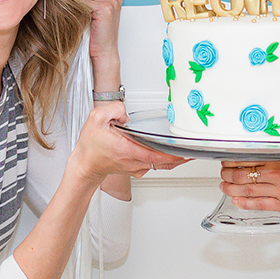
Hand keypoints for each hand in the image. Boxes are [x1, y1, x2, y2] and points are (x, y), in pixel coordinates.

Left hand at [70, 0, 122, 85]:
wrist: (104, 52)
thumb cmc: (97, 34)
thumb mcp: (95, 10)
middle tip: (81, 7)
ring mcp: (111, 1)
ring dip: (79, 0)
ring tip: (83, 14)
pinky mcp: (105, 9)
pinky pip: (84, 0)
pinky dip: (79, 8)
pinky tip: (83, 18)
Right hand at [71, 102, 187, 181]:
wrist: (84, 165)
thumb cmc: (90, 147)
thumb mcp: (96, 119)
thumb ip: (113, 109)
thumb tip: (125, 111)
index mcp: (128, 150)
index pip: (158, 155)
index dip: (175, 155)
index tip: (188, 152)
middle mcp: (135, 161)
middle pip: (165, 161)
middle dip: (181, 156)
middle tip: (195, 150)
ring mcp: (136, 167)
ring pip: (161, 164)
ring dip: (173, 158)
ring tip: (186, 151)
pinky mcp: (136, 169)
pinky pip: (154, 164)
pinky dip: (162, 159)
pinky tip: (168, 152)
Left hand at [219, 161, 279, 211]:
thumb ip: (268, 156)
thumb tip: (244, 157)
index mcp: (278, 159)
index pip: (246, 159)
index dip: (231, 161)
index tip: (226, 162)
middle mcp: (278, 175)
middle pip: (243, 175)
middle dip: (228, 175)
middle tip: (223, 174)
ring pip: (247, 190)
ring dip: (231, 189)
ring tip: (225, 186)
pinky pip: (258, 205)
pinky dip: (244, 203)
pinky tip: (235, 200)